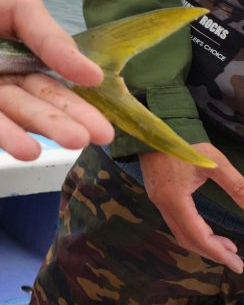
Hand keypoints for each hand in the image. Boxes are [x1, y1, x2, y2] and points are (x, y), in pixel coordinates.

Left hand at [0, 0, 113, 159]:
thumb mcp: (19, 5)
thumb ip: (49, 38)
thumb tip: (93, 75)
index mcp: (18, 66)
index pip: (49, 95)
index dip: (74, 113)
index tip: (101, 133)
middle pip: (19, 108)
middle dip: (48, 125)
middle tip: (74, 142)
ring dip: (2, 133)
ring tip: (25, 151)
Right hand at [141, 143, 243, 272]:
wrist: (153, 122)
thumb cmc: (184, 141)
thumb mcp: (214, 163)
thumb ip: (238, 187)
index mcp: (175, 199)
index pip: (198, 236)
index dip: (219, 253)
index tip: (239, 264)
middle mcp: (162, 203)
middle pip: (186, 239)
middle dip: (212, 252)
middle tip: (236, 259)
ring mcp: (157, 198)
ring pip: (179, 231)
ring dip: (202, 242)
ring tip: (226, 246)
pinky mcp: (157, 192)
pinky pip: (175, 221)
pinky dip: (193, 231)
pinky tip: (207, 228)